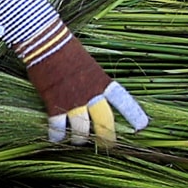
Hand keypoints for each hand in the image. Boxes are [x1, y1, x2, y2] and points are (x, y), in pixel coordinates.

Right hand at [23, 34, 147, 147]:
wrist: (46, 43)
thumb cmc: (66, 49)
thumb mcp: (88, 65)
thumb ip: (93, 83)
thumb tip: (93, 98)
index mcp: (102, 81)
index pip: (123, 101)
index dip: (133, 114)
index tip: (141, 126)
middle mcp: (91, 94)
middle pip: (104, 123)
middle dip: (107, 137)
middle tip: (108, 145)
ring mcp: (73, 101)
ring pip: (81, 131)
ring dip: (80, 139)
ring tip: (78, 141)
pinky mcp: (54, 104)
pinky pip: (58, 127)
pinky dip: (57, 135)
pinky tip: (56, 138)